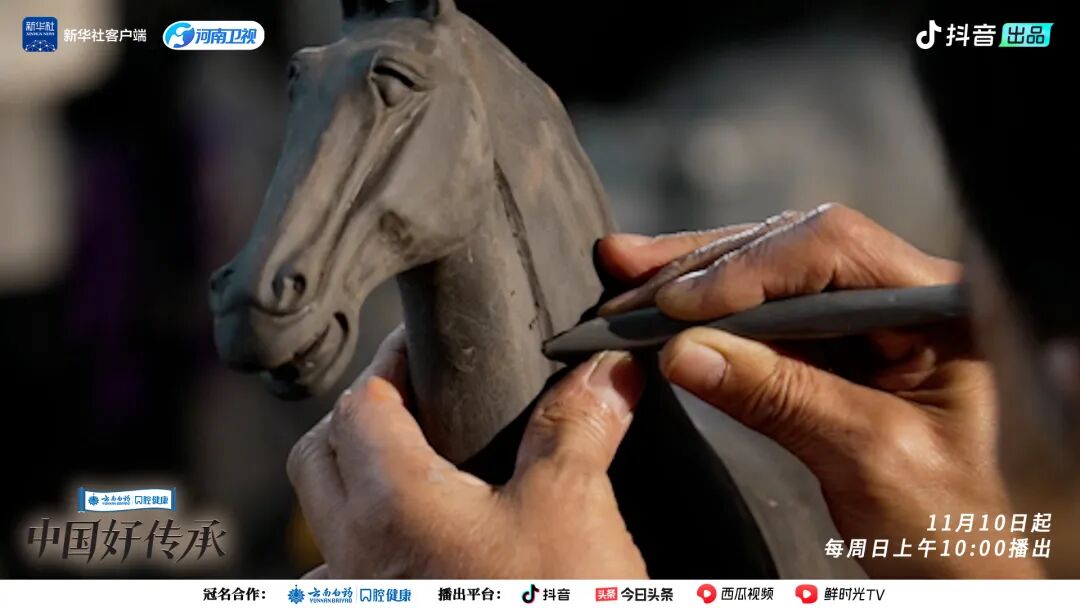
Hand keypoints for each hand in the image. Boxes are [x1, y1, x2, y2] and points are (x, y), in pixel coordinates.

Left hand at [287, 327, 648, 577]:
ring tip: (416, 466)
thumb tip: (605, 372)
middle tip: (411, 394)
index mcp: (391, 504)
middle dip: (357, 412)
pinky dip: (372, 541)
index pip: (358, 403)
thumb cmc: (552, 606)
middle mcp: (356, 556)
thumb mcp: (570, 507)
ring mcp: (363, 598)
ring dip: (355, 481)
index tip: (420, 345)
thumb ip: (577, 428)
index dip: (389, 362)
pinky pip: (350, 574)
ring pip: (325, 520)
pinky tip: (424, 545)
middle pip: (319, 454)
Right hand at [598, 203, 1039, 577]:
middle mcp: (899, 295)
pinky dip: (702, 313)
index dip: (748, 268)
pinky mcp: (828, 346)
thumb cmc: (946, 523)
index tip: (678, 305)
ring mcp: (861, 318)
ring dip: (689, 278)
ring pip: (765, 272)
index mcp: (936, 306)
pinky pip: (757, 314)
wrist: (955, 566)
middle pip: (790, 248)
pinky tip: (656, 305)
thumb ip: (781, 396)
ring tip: (622, 278)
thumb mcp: (867, 456)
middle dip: (702, 264)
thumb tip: (683, 352)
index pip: (833, 250)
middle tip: (625, 270)